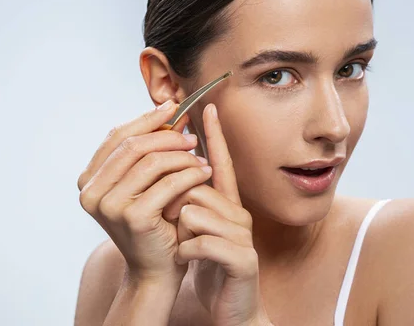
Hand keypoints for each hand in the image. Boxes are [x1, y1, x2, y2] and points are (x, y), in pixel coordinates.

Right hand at [77, 100, 211, 286]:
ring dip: (183, 155)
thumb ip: (147, 150)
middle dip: (167, 135)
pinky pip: (169, 182)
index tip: (173, 108)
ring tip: (202, 157)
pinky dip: (191, 174)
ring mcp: (109, 205)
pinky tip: (206, 173)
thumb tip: (171, 111)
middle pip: (134, 145)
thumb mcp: (143, 182)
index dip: (147, 119)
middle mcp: (91, 191)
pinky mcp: (134, 217)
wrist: (155, 269)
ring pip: (153, 161)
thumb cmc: (153, 222)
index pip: (118, 136)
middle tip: (192, 136)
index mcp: (88, 179)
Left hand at [162, 103, 271, 325]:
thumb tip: (171, 175)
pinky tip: (189, 261)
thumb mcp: (198, 228)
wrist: (233, 307)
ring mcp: (242, 235)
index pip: (220, 162)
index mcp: (227, 204)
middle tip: (174, 224)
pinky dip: (187, 252)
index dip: (214, 135)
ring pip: (195, 211)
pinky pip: (201, 242)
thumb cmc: (211, 263)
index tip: (207, 107)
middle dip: (175, 203)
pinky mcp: (242, 259)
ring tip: (183, 246)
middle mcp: (238, 213)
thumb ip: (190, 202)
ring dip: (180, 229)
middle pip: (196, 185)